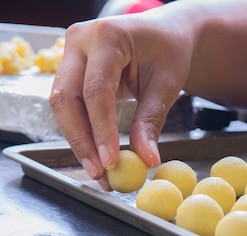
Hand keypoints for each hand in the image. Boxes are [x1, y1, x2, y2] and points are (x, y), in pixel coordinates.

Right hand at [50, 10, 192, 183]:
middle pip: (67, 98)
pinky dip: (82, 134)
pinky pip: (70, 107)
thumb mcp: (166, 85)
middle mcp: (80, 41)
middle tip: (99, 173)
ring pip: (62, 106)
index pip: (96, 89)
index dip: (101, 130)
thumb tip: (145, 160)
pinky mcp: (70, 71)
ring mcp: (70, 55)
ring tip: (99, 173)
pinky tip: (96, 158)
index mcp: (107, 36)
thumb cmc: (168, 53)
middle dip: (81, 141)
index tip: (111, 162)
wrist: (164, 35)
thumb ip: (151, 121)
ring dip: (79, 142)